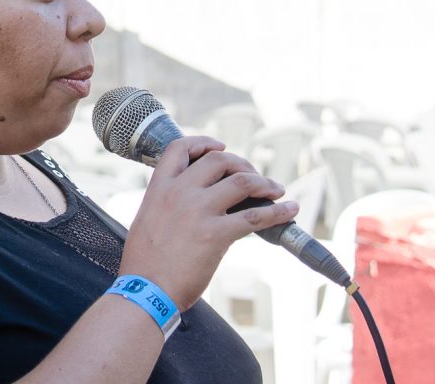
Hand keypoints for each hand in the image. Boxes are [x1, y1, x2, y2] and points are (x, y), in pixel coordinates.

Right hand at [118, 135, 297, 309]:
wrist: (145, 292)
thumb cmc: (145, 264)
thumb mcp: (146, 221)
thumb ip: (166, 204)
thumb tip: (190, 202)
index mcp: (159, 188)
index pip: (179, 148)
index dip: (203, 143)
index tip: (220, 147)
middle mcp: (179, 193)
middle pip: (219, 159)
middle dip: (242, 164)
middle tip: (254, 177)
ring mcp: (198, 211)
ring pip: (242, 181)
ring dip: (265, 183)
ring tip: (276, 190)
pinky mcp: (216, 234)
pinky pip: (255, 216)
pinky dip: (278, 211)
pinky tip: (289, 211)